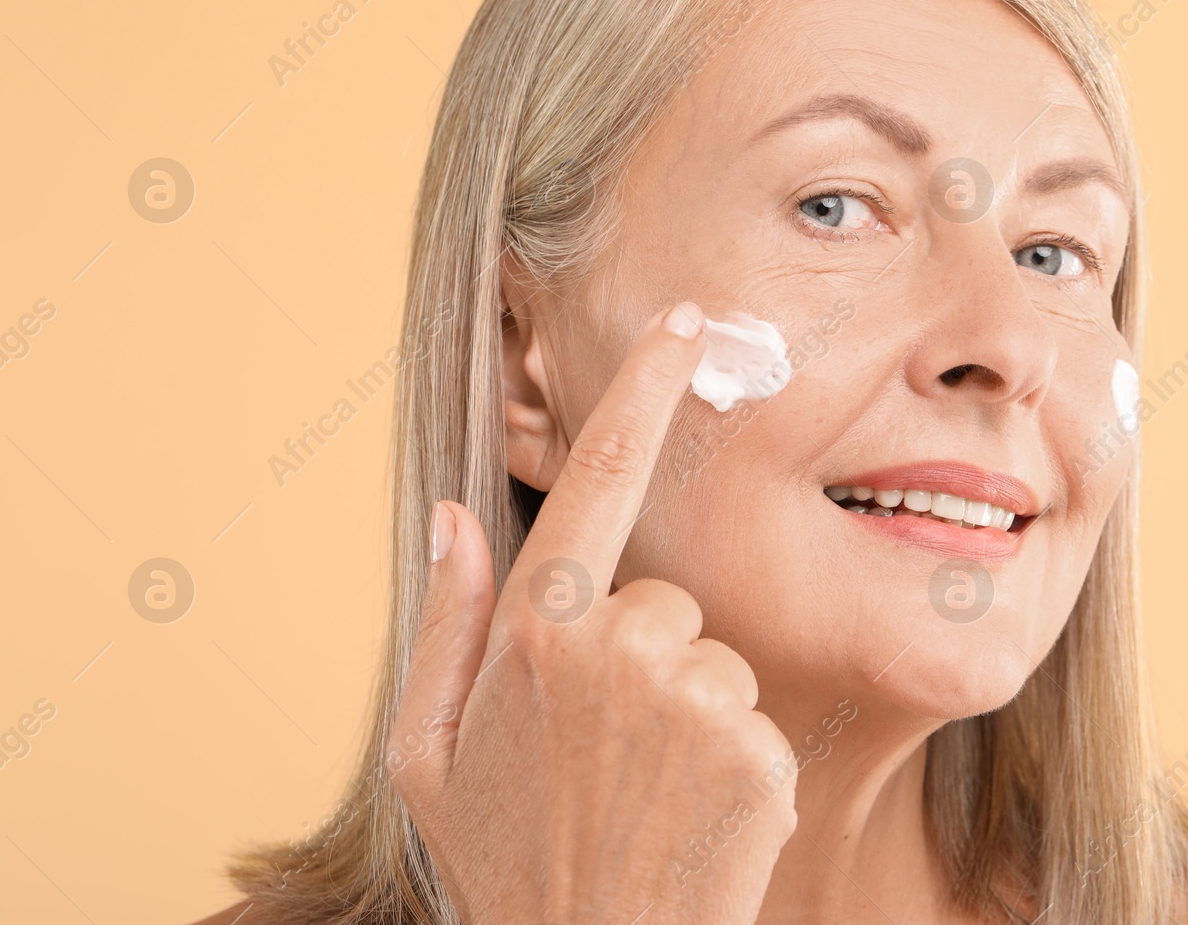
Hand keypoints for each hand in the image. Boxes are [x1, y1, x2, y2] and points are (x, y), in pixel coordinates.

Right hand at [389, 301, 797, 924]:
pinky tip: (694, 816)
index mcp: (533, 628)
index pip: (599, 475)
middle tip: (610, 755)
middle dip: (647, 658)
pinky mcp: (757, 745)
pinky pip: (757, 716)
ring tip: (649, 794)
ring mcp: (691, 694)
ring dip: (693, 714)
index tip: (689, 325)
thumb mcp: (430, 753)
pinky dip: (736, 762)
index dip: (647, 390)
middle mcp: (615, 643)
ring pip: (715, 656)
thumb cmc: (508, 862)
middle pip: (664, 598)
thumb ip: (445, 621)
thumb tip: (454, 512)